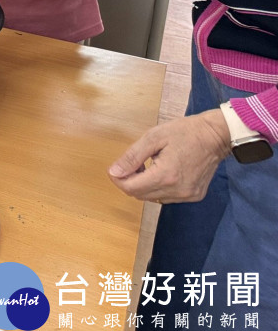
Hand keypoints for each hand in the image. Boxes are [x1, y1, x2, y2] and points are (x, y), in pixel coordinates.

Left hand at [108, 109, 231, 202]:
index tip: (115, 169)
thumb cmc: (185, 132)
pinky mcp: (194, 196)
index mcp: (166, 176)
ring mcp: (187, 196)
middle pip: (140, 195)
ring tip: (148, 165)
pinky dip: (158, 188)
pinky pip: (166, 197)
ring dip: (143, 186)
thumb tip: (114, 172)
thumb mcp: (153, 138)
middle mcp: (177, 191)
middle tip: (134, 163)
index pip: (131, 188)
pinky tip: (161, 172)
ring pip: (152, 198)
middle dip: (130, 181)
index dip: (118, 179)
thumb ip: (132, 157)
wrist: (216, 136)